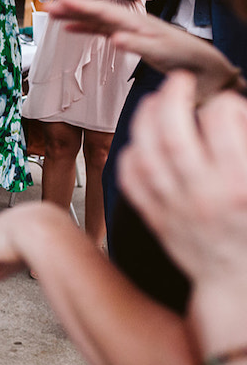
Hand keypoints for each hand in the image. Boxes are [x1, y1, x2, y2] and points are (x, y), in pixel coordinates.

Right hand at [47, 0, 242, 100]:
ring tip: (53, 12)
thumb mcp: (160, 52)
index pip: (104, 12)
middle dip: (73, 8)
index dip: (82, 7)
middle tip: (48, 5)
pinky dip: (85, 28)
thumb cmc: (183, 57)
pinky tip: (71, 28)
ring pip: (96, 19)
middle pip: (97, 12)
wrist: (201, 63)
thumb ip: (137, 44)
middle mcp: (130, 22)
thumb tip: (114, 38)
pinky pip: (101, 30)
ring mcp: (128, 28)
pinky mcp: (127, 37)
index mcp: (136, 22)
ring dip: (75, 15)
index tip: (62, 2)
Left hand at [119, 72, 246, 289]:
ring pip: (147, 155)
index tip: (225, 101)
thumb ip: (246, 149)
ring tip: (153, 102)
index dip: (222, 104)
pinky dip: (130, 157)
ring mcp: (175, 209)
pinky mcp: (156, 220)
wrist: (238, 283)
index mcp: (241, 184)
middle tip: (178, 81)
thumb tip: (236, 112)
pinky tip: (138, 142)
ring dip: (146, 121)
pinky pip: (131, 182)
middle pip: (174, 136)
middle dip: (172, 100)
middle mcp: (204, 195)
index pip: (221, 126)